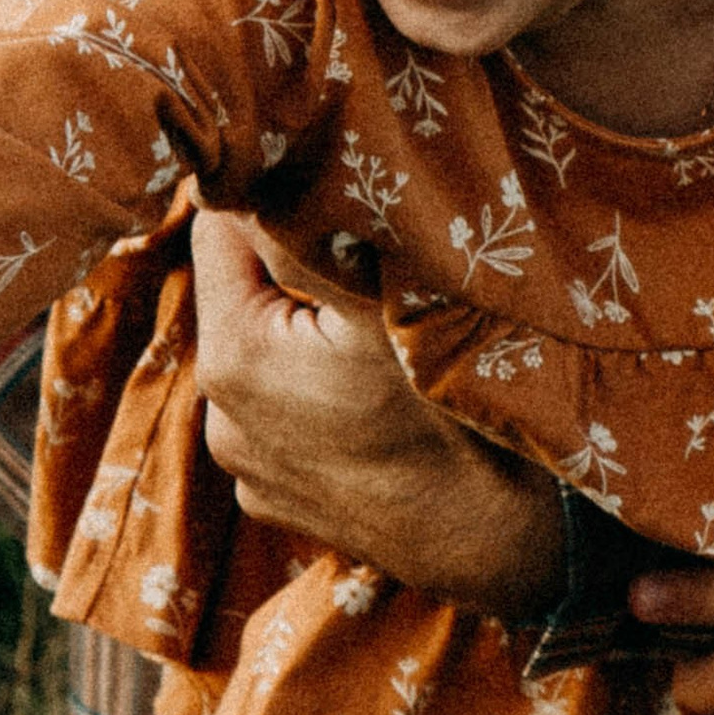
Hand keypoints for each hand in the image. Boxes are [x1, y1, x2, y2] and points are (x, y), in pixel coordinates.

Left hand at [190, 210, 564, 619]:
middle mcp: (220, 417)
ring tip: (376, 339)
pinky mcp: (276, 497)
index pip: (217, 230)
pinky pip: (283, 410)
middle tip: (367, 268)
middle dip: (292, 272)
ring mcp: (246, 467)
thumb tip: (255, 174)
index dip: (275, 202)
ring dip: (304, 332)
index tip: (328, 197)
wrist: (496, 540)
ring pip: (265, 352)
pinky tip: (373, 398)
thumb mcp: (387, 302)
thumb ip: (308, 233)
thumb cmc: (452, 417)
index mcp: (233, 356)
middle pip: (242, 294)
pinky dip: (315, 390)